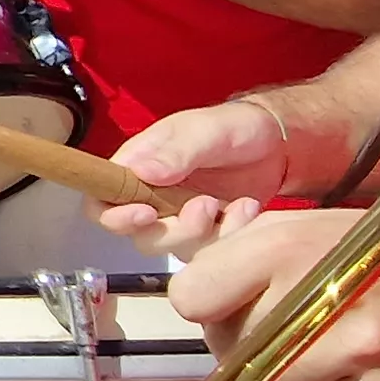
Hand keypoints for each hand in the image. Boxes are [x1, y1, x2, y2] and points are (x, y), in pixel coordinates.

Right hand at [98, 100, 294, 256]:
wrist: (278, 144)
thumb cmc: (235, 127)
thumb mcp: (207, 130)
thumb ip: (176, 152)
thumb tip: (139, 172)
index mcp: (138, 167)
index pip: (101, 203)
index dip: (115, 217)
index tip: (147, 213)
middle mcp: (152, 197)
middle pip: (139, 236)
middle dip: (174, 231)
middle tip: (206, 206)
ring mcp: (179, 218)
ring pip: (174, 250)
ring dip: (206, 235)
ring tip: (236, 205)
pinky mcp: (206, 233)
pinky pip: (208, 253)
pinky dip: (230, 237)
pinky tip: (247, 209)